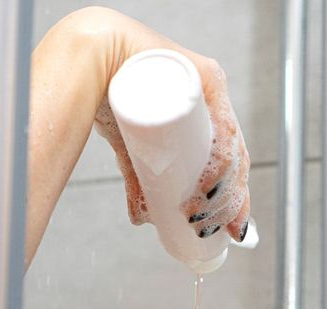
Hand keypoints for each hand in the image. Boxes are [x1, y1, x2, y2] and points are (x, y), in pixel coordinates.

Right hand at [92, 11, 250, 241]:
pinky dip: (223, 156)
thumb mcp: (132, 151)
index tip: (232, 229)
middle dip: (231, 202)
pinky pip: (223, 123)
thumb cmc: (112, 100)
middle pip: (237, 161)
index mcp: (208, 122)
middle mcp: (216, 106)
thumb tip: (142, 219)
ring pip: (233, 147)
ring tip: (202, 213)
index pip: (233, 166)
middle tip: (212, 227)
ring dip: (224, 189)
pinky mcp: (206, 75)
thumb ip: (140, 182)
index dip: (238, 201)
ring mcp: (213, 91)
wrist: (88, 61)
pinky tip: (213, 184)